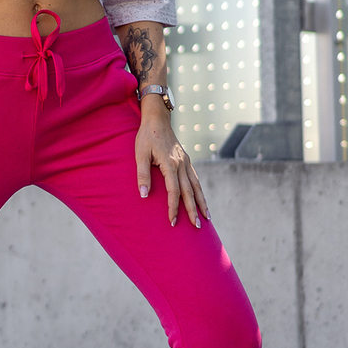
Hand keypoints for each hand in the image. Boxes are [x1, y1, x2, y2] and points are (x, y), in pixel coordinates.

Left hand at [135, 105, 208, 226]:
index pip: (174, 191)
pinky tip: (202, 200)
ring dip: (202, 203)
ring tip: (207, 218)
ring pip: (197, 186)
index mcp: (170, 164)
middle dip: (193, 210)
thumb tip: (143, 195)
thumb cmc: (146, 137)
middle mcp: (182, 164)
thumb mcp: (140, 155)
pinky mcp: (187, 160)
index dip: (173, 207)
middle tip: (197, 227)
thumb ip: (142, 175)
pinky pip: (196, 179)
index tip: (173, 221)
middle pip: (189, 192)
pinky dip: (200, 191)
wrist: (157, 120)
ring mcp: (186, 162)